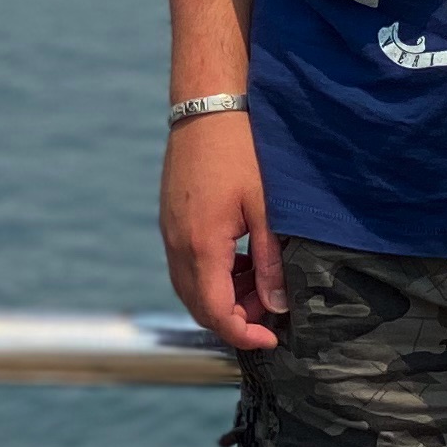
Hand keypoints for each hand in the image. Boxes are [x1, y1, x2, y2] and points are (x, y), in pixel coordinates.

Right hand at [160, 111, 285, 349]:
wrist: (207, 107)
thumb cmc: (241, 152)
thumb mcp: (266, 209)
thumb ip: (270, 262)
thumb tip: (278, 306)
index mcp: (201, 245)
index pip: (216, 312)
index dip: (243, 334)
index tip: (272, 339)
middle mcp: (177, 243)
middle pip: (198, 306)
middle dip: (234, 319)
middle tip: (270, 311)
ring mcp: (169, 231)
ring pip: (190, 287)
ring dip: (222, 298)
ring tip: (259, 283)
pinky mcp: (171, 219)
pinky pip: (185, 264)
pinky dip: (211, 276)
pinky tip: (240, 259)